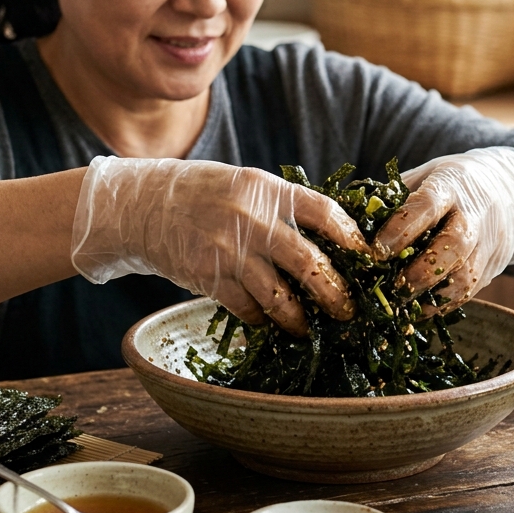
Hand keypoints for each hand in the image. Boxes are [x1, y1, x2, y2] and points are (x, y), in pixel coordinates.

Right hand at [70, 157, 369, 334]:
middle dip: (335, 293)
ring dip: (299, 319)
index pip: (323, 212)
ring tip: (308, 329)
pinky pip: (247, 309)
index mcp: (268, 190)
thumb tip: (334, 232)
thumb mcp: (247, 183)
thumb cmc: (203, 193)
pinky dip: (261, 321)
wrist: (144, 205)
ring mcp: (229, 251)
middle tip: (349, 310)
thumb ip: (284, 204)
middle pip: (309, 262)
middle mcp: (252, 219)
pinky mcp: (209, 277)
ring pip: (280, 296)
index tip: (369, 257)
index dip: (352, 237)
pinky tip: (268, 324)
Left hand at [372, 147, 513, 315]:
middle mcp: (474, 215)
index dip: (402, 229)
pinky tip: (417, 312)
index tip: (377, 250)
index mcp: (451, 186)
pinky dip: (442, 306)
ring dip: (431, 297)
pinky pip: (468, 293)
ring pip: (465, 277)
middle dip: (420, 270)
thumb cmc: (452, 185)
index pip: (427, 205)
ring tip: (401, 307)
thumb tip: (350, 221)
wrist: (511, 192)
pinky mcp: (492, 269)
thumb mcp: (425, 176)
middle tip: (391, 287)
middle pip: (454, 245)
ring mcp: (488, 244)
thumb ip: (393, 198)